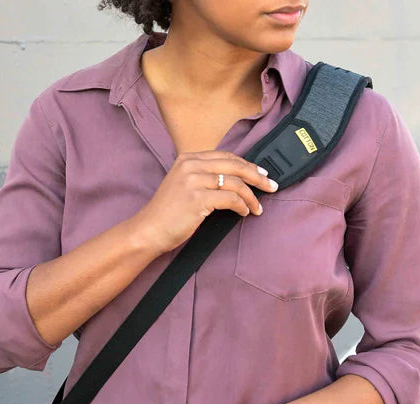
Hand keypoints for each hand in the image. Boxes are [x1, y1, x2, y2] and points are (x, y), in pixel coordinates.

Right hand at [132, 150, 278, 254]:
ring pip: (235, 183)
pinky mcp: (198, 198)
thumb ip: (203, 177)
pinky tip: (245, 213)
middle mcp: (191, 165)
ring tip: (257, 207)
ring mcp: (194, 180)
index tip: (261, 174)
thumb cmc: (166, 214)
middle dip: (257, 176)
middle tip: (271, 186)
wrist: (148, 231)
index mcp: (187, 159)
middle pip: (235, 165)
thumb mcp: (182, 186)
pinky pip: (230, 199)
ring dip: (251, 196)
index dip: (247, 164)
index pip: (226, 156)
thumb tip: (234, 181)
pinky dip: (242, 206)